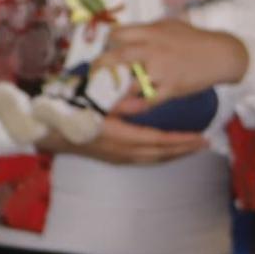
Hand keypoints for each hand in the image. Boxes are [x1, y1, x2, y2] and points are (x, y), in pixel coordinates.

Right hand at [36, 114, 207, 165]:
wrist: (49, 131)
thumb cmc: (71, 112)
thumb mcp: (96, 102)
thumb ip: (117, 101)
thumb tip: (139, 94)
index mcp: (121, 137)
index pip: (159, 140)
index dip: (181, 140)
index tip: (201, 136)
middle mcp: (123, 152)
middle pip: (161, 153)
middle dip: (184, 149)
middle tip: (205, 142)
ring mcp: (118, 157)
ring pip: (154, 158)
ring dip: (174, 153)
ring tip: (190, 146)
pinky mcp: (113, 158)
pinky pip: (145, 159)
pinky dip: (160, 155)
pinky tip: (165, 150)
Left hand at [95, 19, 249, 108]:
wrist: (221, 55)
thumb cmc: (193, 38)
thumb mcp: (169, 25)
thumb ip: (146, 30)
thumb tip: (122, 32)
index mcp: (151, 33)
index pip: (118, 34)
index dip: (107, 42)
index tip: (103, 49)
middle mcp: (153, 51)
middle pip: (117, 57)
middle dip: (101, 66)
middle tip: (93, 72)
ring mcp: (161, 71)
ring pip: (130, 83)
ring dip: (116, 90)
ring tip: (103, 94)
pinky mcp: (171, 88)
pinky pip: (148, 101)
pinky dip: (134, 107)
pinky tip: (124, 109)